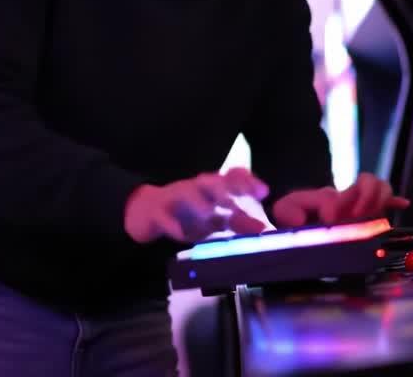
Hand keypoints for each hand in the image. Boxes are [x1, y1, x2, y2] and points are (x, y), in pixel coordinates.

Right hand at [124, 168, 269, 243]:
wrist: (146, 213)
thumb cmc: (187, 216)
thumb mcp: (215, 220)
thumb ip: (240, 224)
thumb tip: (266, 230)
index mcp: (210, 188)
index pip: (231, 179)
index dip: (247, 182)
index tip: (264, 191)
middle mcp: (194, 188)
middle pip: (210, 182)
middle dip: (224, 189)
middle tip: (237, 202)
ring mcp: (173, 197)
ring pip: (185, 193)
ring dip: (197, 202)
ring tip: (209, 212)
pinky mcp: (155, 212)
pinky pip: (162, 216)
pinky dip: (170, 224)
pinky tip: (179, 233)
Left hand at [271, 173, 408, 228]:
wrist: (299, 218)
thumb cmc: (294, 212)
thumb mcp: (285, 210)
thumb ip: (290, 211)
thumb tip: (304, 219)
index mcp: (328, 196)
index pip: (340, 194)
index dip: (336, 206)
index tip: (328, 220)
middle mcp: (348, 197)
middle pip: (368, 181)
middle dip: (367, 197)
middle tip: (356, 215)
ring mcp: (360, 204)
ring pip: (380, 188)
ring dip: (380, 199)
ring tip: (371, 215)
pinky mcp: (368, 214)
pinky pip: (386, 202)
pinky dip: (395, 201)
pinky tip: (403, 203)